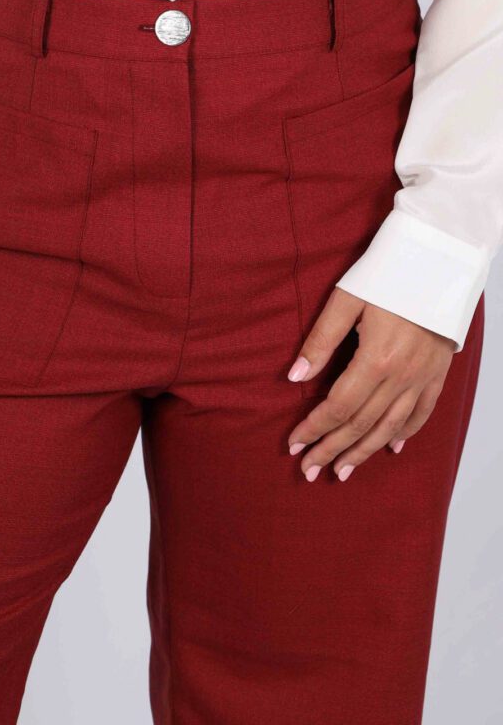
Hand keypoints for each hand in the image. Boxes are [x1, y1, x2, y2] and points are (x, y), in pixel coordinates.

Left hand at [286, 287, 454, 480]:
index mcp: (375, 359)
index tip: (294, 445)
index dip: (314, 428)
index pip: (338, 406)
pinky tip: (391, 447)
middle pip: (361, 424)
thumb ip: (320, 341)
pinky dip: (405, 433)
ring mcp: (423, 377)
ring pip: (390, 426)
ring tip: (342, 471)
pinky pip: (422, 412)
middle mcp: (401, 376)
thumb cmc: (388, 274)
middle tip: (309, 471)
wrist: (439, 261)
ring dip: (364, 452)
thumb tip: (294, 377)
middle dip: (332, 449)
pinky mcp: (437, 373)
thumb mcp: (346, 299)